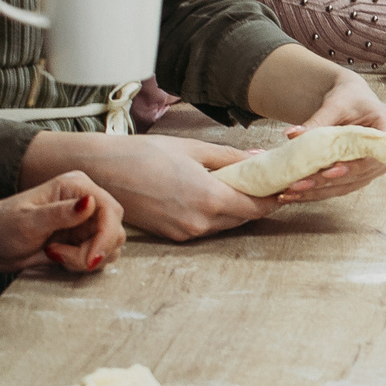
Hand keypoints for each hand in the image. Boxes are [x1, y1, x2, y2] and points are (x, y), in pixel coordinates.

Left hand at [0, 172, 125, 274]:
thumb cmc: (1, 225)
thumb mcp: (27, 220)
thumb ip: (60, 213)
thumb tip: (90, 202)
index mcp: (76, 187)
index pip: (109, 210)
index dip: (106, 237)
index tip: (91, 259)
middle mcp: (86, 202)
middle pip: (114, 231)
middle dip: (93, 251)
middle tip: (62, 257)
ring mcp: (86, 222)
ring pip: (109, 247)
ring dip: (85, 258)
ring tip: (55, 254)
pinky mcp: (82, 240)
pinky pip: (98, 256)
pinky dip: (81, 263)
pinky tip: (57, 256)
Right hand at [23, 133, 279, 240]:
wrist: (100, 172)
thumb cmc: (143, 154)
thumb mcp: (193, 150)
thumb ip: (230, 158)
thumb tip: (260, 158)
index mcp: (209, 200)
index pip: (258, 206)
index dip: (275, 196)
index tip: (286, 183)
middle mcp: (200, 223)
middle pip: (244, 217)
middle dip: (258, 201)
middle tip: (268, 181)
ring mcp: (185, 233)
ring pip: (225, 223)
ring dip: (237, 207)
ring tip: (242, 184)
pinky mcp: (172, 236)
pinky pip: (205, 227)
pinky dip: (216, 213)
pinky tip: (213, 193)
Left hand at [275, 72, 385, 202]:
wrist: (350, 99)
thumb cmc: (349, 97)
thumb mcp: (335, 105)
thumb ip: (316, 122)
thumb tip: (291, 134)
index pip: (375, 155)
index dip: (354, 166)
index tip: (329, 171)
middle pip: (359, 175)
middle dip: (327, 182)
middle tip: (299, 184)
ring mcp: (373, 167)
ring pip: (347, 185)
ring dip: (319, 191)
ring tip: (291, 193)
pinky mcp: (358, 174)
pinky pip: (340, 186)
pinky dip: (318, 191)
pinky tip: (296, 194)